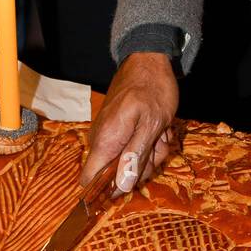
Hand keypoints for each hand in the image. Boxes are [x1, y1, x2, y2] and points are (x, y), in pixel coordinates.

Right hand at [81, 52, 178, 194]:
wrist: (149, 58)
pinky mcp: (119, 128)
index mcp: (105, 141)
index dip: (106, 191)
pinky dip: (148, 140)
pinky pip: (132, 146)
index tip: (131, 184)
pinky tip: (158, 126)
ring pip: (129, 160)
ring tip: (161, 131)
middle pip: (116, 174)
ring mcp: (111, 134)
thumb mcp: (152, 125)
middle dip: (143, 165)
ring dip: (150, 151)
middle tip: (158, 145)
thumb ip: (136, 157)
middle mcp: (103, 140)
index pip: (89, 181)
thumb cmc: (152, 89)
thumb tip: (121, 188)